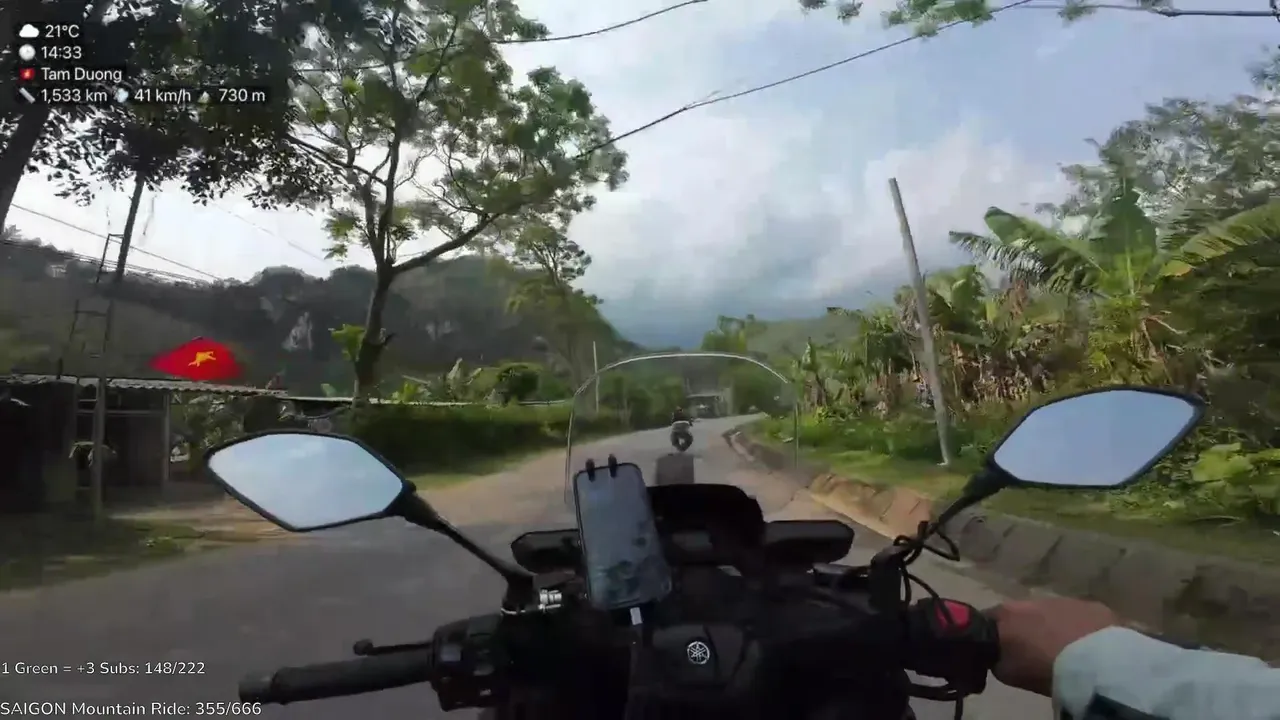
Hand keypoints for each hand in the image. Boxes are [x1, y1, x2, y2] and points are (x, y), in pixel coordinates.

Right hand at [988, 598, 1118, 696]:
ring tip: (1063, 650)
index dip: (993, 633)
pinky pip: (1081, 616)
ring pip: (1054, 613)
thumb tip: (998, 653)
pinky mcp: (1093, 606)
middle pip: (1024, 613)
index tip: (999, 647)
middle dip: (1027, 627)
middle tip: (1034, 650)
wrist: (1092, 664)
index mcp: (1007, 613)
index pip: (989, 618)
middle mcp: (1033, 600)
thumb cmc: (1042, 668)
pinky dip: (1080, 628)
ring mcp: (1064, 600)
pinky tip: (1086, 647)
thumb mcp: (1006, 672)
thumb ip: (997, 658)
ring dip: (1054, 626)